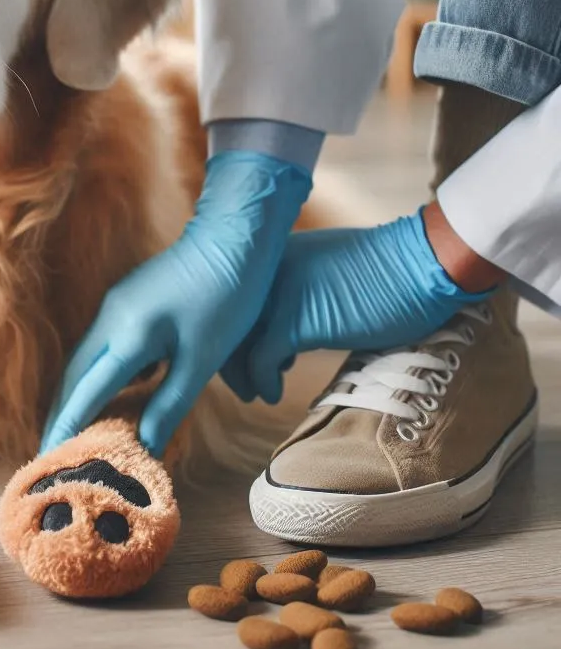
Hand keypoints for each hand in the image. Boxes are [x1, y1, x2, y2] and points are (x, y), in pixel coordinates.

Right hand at [41, 151, 312, 457]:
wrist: (233, 237)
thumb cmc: (226, 298)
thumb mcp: (201, 359)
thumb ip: (169, 405)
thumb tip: (145, 446)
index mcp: (128, 335)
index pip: (87, 390)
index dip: (67, 425)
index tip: (48, 457)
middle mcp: (111, 319)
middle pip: (74, 375)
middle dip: (60, 413)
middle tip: (50, 451)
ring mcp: (116, 306)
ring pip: (84, 358)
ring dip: (74, 393)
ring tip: (69, 428)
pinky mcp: (126, 300)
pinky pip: (100, 345)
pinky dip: (94, 374)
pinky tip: (103, 392)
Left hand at [223, 205, 495, 404]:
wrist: (421, 264)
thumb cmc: (387, 271)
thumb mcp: (325, 270)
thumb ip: (296, 288)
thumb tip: (280, 321)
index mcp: (274, 254)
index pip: (234, 297)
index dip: (233, 329)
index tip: (241, 353)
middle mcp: (266, 271)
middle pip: (227, 320)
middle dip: (230, 356)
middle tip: (240, 383)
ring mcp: (276, 294)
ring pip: (236, 342)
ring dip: (241, 374)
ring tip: (253, 392)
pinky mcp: (293, 321)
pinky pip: (260, 360)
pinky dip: (262, 382)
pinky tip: (272, 394)